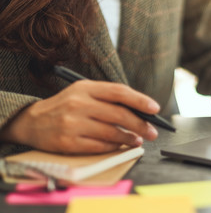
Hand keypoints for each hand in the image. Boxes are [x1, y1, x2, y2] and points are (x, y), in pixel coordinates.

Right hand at [1, 80, 159, 153]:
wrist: (32, 121)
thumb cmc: (66, 106)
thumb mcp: (83, 93)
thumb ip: (108, 98)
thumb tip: (139, 111)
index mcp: (85, 87)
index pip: (119, 92)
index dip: (140, 100)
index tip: (155, 109)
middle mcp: (79, 103)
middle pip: (119, 114)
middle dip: (140, 124)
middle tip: (152, 131)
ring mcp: (72, 123)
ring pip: (111, 132)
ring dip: (129, 138)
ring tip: (138, 140)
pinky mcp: (68, 142)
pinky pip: (99, 146)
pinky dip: (114, 147)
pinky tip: (120, 145)